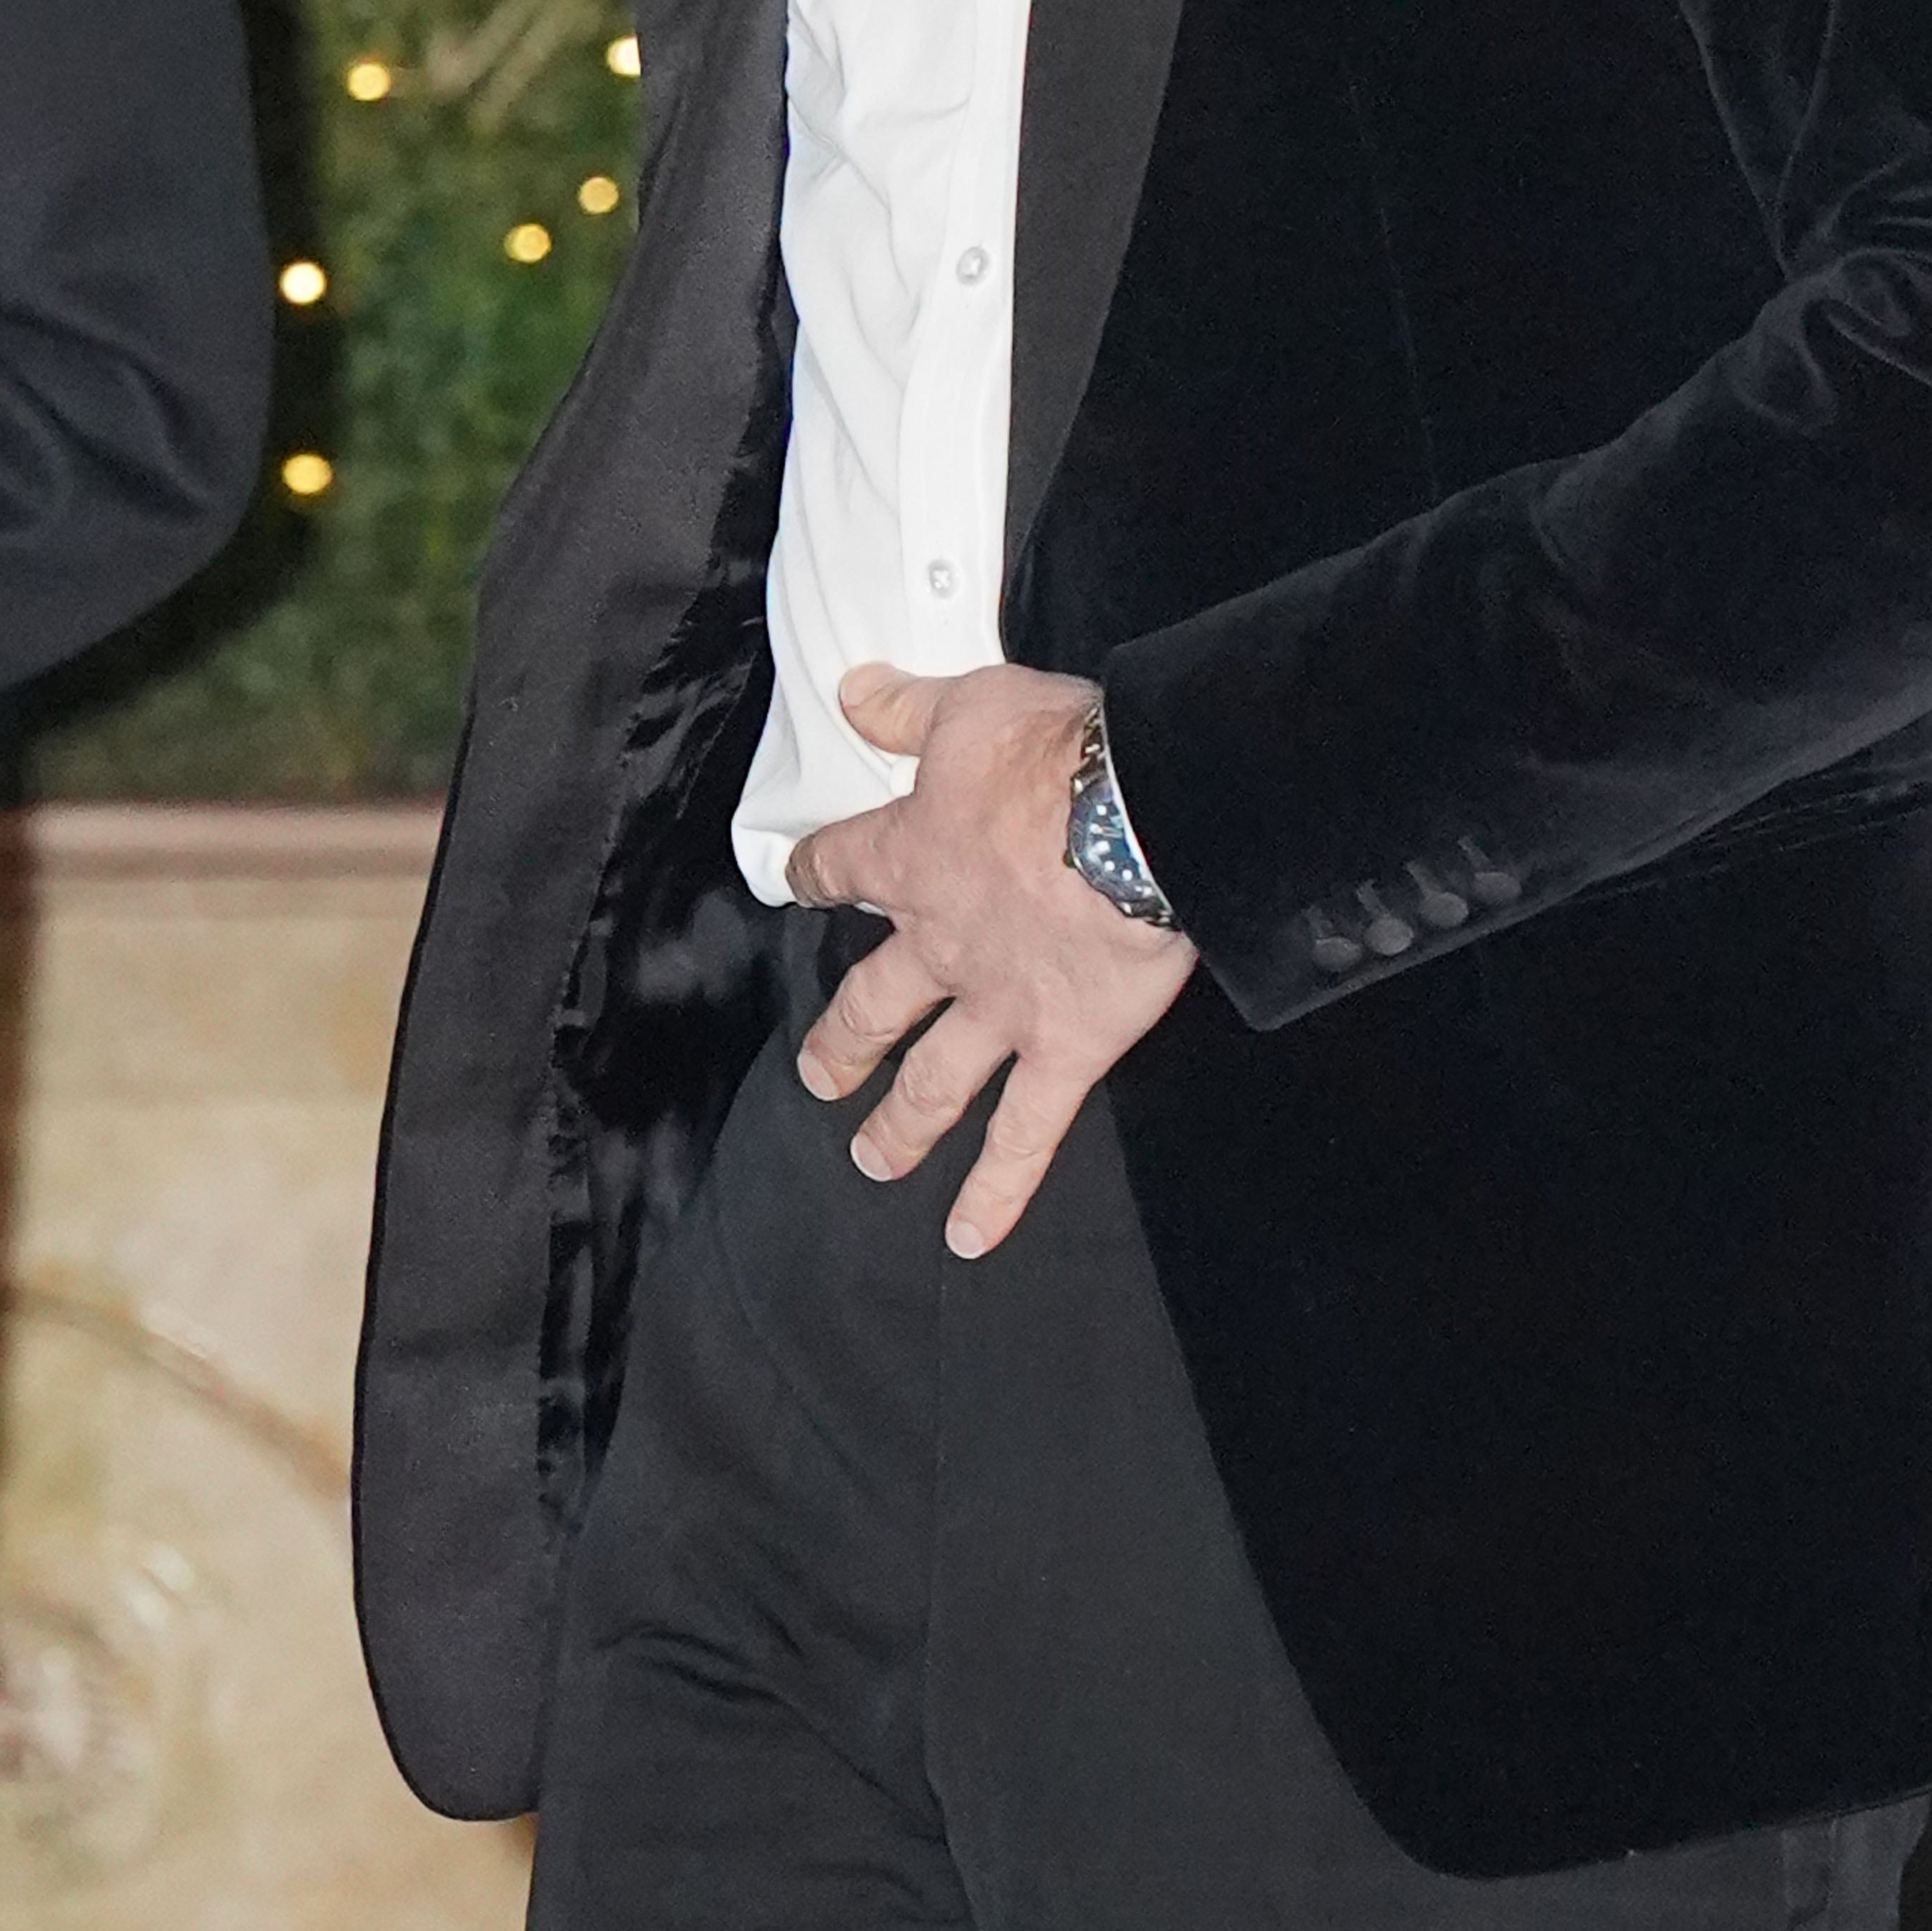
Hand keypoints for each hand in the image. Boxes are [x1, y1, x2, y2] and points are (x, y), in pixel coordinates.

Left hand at [784, 661, 1193, 1256]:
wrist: (1135, 819)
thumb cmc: (1058, 755)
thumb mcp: (973, 704)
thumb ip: (909, 707)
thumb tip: (854, 691)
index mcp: (917, 857)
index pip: (844, 867)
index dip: (815, 873)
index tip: (796, 881)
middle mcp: (944, 946)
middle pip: (873, 1003)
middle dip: (843, 1043)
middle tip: (819, 1076)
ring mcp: (1000, 1009)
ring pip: (936, 1083)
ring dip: (900, 1127)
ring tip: (872, 1161)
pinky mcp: (1064, 1050)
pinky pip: (1024, 1136)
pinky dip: (997, 1192)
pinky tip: (968, 1239)